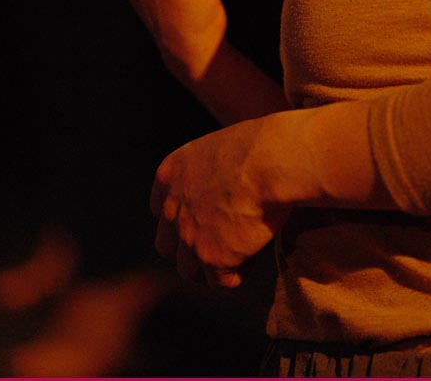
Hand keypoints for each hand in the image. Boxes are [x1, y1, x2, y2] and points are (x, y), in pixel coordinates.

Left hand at [150, 118, 288, 288]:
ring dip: (212, 267)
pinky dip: (235, 276)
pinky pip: (220, 282)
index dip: (182, 220)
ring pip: (189, 270)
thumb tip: (224, 187)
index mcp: (170, 174)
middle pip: (167, 245)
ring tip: (241, 255)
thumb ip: (209, 172)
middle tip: (221, 243)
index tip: (205, 220)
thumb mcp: (219, 149)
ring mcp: (188, 235)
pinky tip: (253, 259)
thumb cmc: (260, 146)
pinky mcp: (211, 258)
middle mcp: (172, 207)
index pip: (159, 210)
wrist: (271, 161)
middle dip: (189, 249)